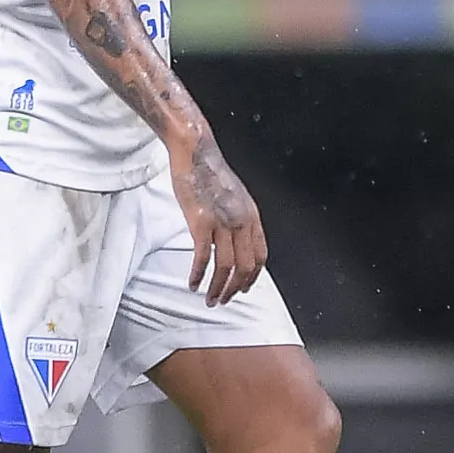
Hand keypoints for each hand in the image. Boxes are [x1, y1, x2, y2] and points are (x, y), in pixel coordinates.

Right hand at [173, 130, 266, 306]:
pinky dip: (198, 275)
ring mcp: (222, 222)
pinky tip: (193, 283)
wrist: (195, 152)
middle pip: (245, 266)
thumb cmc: (209, 172)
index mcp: (251, 215)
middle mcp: (241, 221)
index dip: (252, 277)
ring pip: (226, 267)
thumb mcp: (234, 196)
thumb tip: (233, 237)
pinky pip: (203, 258)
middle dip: (234, 289)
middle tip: (223, 300)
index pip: (260, 256)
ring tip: (209, 299)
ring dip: (218, 289)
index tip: (242, 288)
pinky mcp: (201, 222)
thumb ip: (237, 217)